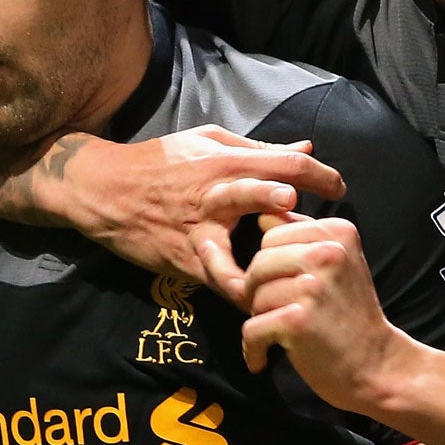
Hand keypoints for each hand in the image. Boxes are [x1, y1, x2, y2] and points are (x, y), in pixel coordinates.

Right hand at [65, 128, 344, 281]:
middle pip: (267, 198)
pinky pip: (218, 284)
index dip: (322, 176)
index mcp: (225, 162)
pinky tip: (263, 301)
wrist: (106, 191)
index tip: (339, 190)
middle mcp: (214, 196)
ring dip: (266, 270)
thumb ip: (259, 149)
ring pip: (237, 258)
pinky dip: (241, 294)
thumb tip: (307, 149)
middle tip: (326, 232)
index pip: (287, 164)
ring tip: (291, 283)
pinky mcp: (185, 262)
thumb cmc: (162, 162)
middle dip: (302, 213)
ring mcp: (198, 234)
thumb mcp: (209, 142)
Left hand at [238, 217, 407, 411]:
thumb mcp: (336, 264)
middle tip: (283, 313)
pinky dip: (253, 349)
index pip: (271, 234)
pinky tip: (265, 358)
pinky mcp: (298, 320)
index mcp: (337, 232)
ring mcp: (313, 286)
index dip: (271, 266)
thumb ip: (301, 238)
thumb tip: (262, 216)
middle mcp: (328, 253)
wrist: (376, 366)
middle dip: (260, 291)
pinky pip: (251, 328)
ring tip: (285, 333)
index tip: (290, 288)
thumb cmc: (349, 315)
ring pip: (252, 295)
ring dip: (261, 320)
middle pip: (258, 262)